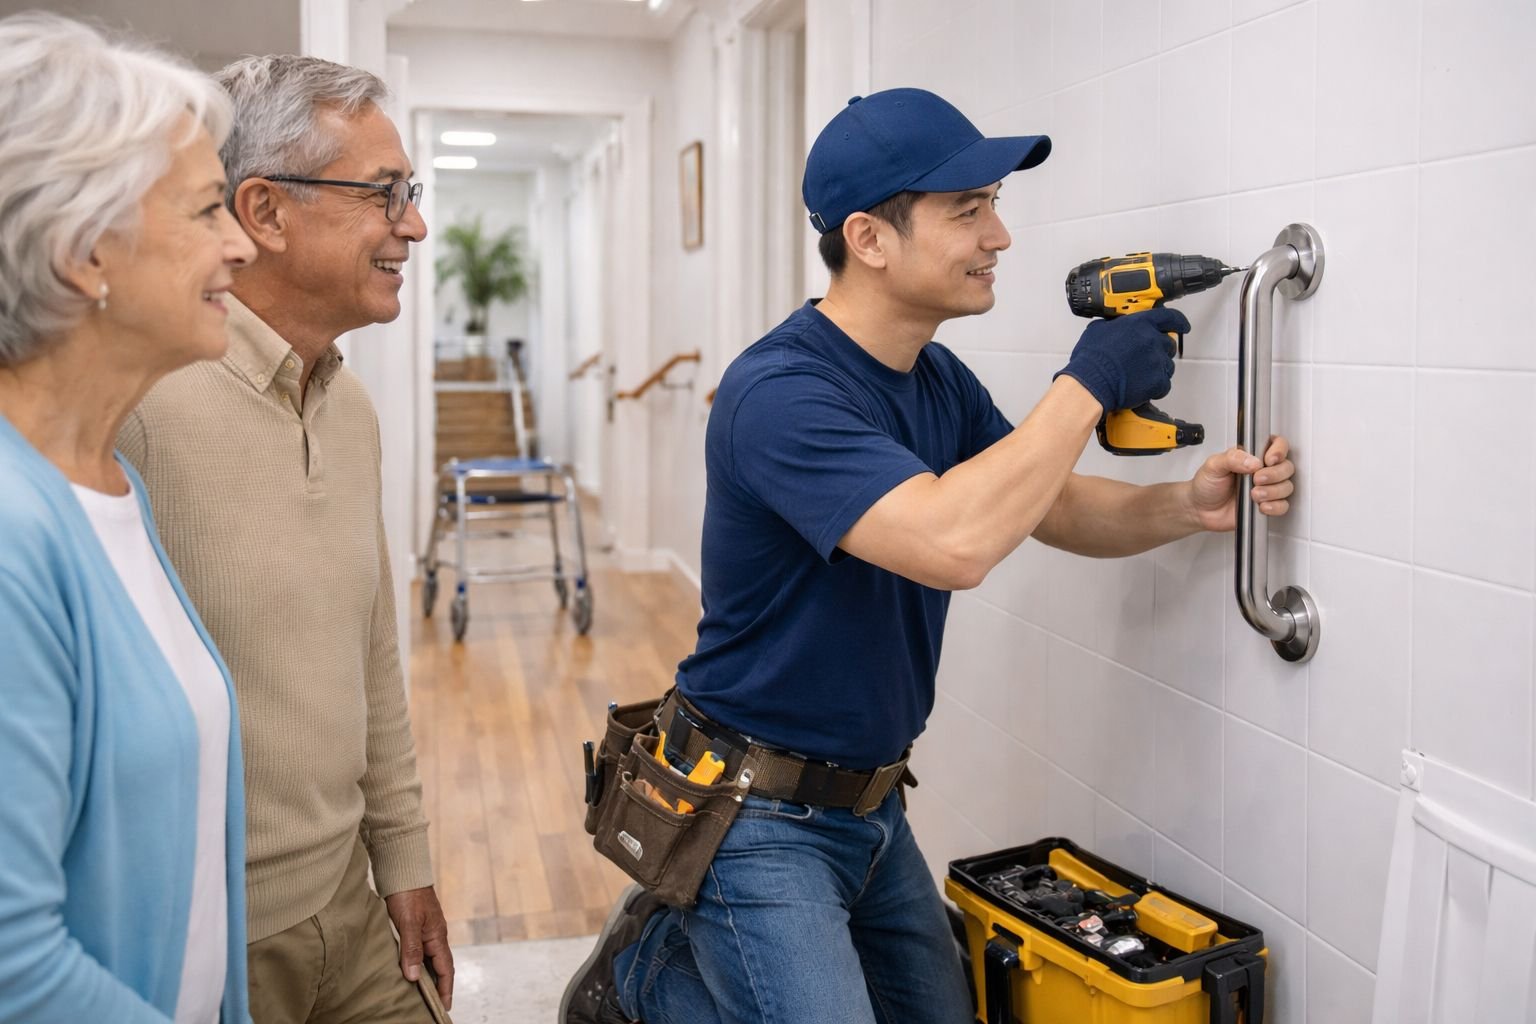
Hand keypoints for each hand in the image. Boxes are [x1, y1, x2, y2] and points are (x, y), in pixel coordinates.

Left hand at [385, 885, 453, 1009]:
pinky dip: (419, 963)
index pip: (446, 969)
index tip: (444, 1007)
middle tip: (435, 1006)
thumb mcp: (408, 923)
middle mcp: (435, 935)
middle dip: (440, 986)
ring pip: (430, 958)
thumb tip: (413, 977)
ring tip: (423, 993)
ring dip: (429, 975)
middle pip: (441, 966)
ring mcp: (427, 930)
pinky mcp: (417, 926)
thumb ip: (411, 949)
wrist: (404, 871)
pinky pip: (422, 950)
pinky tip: (410, 968)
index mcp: (437, 936)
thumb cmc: (407, 894)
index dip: (445, 989)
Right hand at [1054, 307, 1188, 412]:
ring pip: (1167, 365)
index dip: (1179, 322)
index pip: (1169, 317)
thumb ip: (1115, 325)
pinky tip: (1140, 387)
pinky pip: (1164, 385)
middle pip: (1168, 344)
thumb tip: (1116, 326)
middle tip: (1145, 358)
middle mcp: (1152, 340)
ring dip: (1157, 369)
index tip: (1183, 326)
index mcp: (1140, 324)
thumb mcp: (1098, 330)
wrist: (1089, 384)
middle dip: (1160, 350)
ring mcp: (1156, 361)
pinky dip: (1155, 388)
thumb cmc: (1091, 360)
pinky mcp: (1158, 382)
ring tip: (1139, 375)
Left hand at [1185, 436, 1294, 532]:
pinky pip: (1283, 505)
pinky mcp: (1266, 505)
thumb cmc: (1205, 484)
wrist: (1200, 510)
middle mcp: (1262, 470)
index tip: (1269, 460)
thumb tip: (1253, 461)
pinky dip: (1275, 506)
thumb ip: (1232, 458)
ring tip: (1254, 495)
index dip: (1279, 451)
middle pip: (1286, 467)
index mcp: (1252, 455)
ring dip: (1273, 491)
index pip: (1277, 445)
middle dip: (1274, 474)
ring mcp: (1266, 488)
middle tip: (1256, 479)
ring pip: (1287, 486)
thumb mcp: (1213, 465)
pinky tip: (1261, 506)